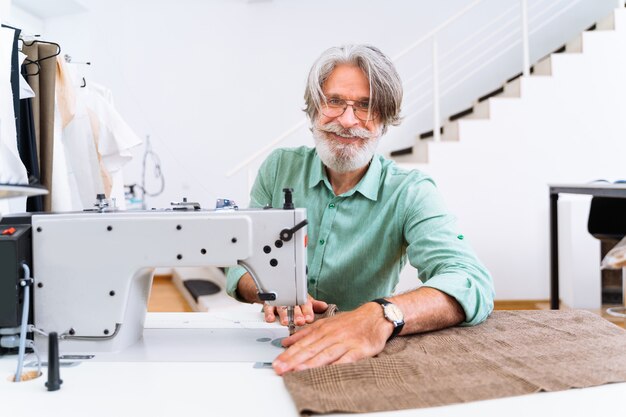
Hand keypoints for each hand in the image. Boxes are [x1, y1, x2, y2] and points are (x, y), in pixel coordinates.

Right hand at [264, 294, 328, 326]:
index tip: (309, 318)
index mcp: (301, 300)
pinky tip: (271, 318)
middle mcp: (290, 301)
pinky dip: (269, 313)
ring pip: (282, 308)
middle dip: (297, 315)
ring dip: (284, 315)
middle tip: (299, 321)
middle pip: (294, 308)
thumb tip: (325, 306)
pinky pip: (268, 308)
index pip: (305, 305)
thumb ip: (314, 305)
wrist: (277, 291)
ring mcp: (280, 303)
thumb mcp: (306, 301)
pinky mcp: (269, 304)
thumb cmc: (294, 300)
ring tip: (285, 322)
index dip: (307, 312)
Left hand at [272, 301, 393, 374]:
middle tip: (280, 368)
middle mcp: (331, 335)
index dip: (288, 354)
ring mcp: (345, 343)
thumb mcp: (325, 322)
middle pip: (310, 349)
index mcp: (322, 329)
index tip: (277, 362)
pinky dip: (336, 365)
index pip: (302, 344)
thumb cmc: (349, 322)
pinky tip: (327, 371)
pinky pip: (346, 359)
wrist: (375, 316)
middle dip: (293, 360)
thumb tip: (286, 342)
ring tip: (296, 370)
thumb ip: (305, 333)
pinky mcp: (358, 350)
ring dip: (309, 364)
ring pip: (324, 354)